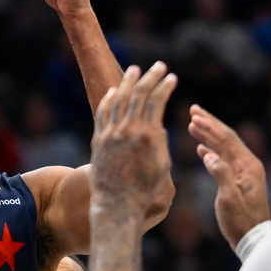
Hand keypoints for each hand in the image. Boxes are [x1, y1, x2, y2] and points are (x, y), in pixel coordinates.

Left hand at [90, 62, 176, 217]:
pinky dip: (109, 99)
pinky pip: (103, 112)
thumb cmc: (144, 189)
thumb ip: (160, 141)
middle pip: (140, 94)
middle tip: (159, 66)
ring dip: (129, 82)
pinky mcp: (98, 139)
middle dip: (151, 77)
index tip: (171, 77)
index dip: (165, 86)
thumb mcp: (162, 164)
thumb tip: (157, 125)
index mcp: (149, 136)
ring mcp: (111, 133)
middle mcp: (129, 130)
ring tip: (135, 70)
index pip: (157, 101)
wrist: (117, 204)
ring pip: (120, 99)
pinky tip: (115, 91)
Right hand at [188, 104, 270, 249]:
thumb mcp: (229, 199)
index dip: (210, 125)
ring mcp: (243, 172)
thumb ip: (220, 174)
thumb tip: (207, 153)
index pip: (227, 139)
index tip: (194, 115)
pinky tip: (201, 147)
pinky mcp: (238, 180)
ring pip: (223, 148)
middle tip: (193, 109)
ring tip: (193, 123)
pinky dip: (211, 151)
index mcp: (248, 166)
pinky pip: (223, 160)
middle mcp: (248, 165)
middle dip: (210, 124)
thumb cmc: (241, 222)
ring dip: (209, 135)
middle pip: (226, 138)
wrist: (252, 240)